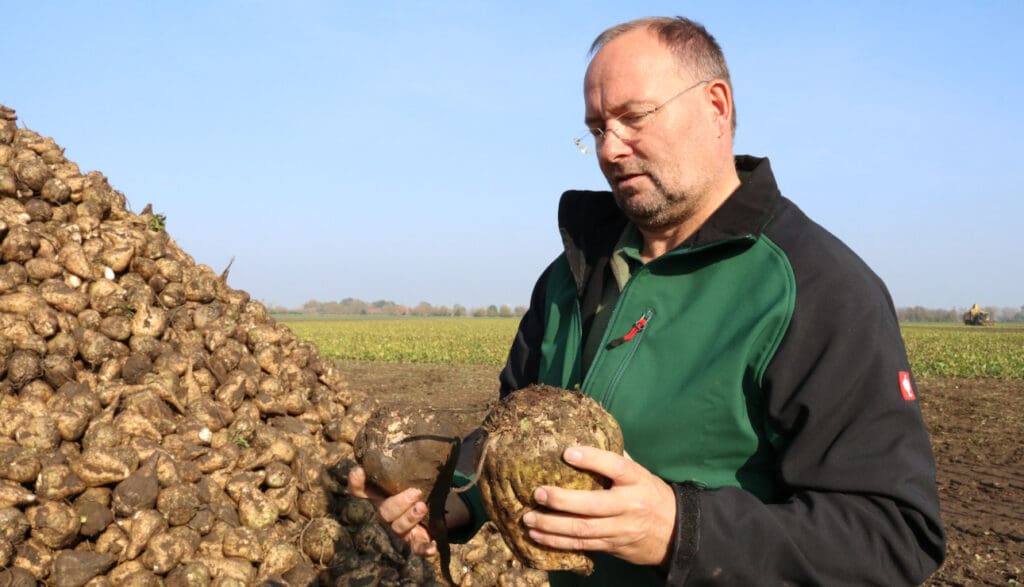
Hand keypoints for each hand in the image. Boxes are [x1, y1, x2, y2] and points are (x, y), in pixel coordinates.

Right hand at [347, 465, 436, 556]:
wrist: (432, 506)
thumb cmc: (414, 485)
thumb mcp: (408, 473)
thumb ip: (405, 463)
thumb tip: (416, 437)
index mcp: (379, 495)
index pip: (360, 490)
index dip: (356, 483)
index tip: (359, 471)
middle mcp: (385, 513)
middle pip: (384, 512)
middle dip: (398, 503)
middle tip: (416, 492)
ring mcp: (398, 528)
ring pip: (398, 528)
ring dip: (410, 518)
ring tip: (423, 507)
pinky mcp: (413, 540)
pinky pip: (416, 547)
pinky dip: (423, 549)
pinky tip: (431, 549)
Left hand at [520, 446, 676, 566]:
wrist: (674, 533)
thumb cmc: (649, 494)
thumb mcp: (640, 473)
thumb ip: (616, 458)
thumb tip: (588, 432)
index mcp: (637, 480)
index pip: (616, 467)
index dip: (592, 459)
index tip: (567, 452)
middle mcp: (629, 505)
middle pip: (593, 505)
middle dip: (562, 500)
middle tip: (538, 492)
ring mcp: (620, 528)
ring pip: (583, 529)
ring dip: (552, 525)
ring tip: (529, 517)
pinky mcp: (611, 545)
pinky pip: (581, 545)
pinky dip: (557, 542)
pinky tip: (537, 535)